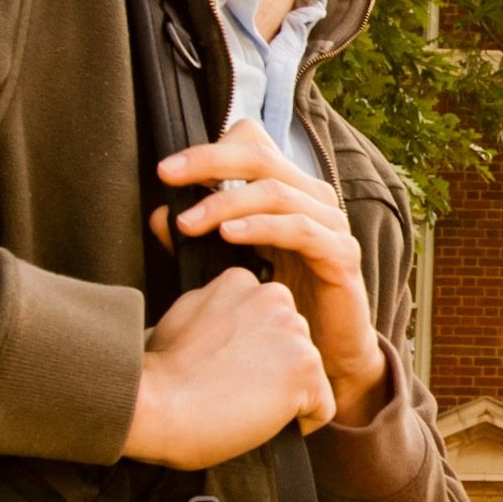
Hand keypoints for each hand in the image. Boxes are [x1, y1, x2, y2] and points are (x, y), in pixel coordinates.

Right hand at [123, 268, 331, 468]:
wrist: (151, 403)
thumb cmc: (157, 375)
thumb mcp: (179, 320)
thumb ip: (210, 311)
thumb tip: (213, 322)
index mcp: (241, 282)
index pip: (269, 321)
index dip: (250, 353)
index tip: (219, 369)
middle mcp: (273, 296)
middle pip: (293, 346)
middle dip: (272, 372)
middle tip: (228, 389)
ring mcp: (293, 330)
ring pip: (308, 376)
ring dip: (284, 397)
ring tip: (239, 402)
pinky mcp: (305, 367)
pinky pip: (321, 408)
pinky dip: (300, 423)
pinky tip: (261, 420)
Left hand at [159, 122, 384, 419]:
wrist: (327, 356)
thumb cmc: (281, 305)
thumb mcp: (233, 264)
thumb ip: (202, 237)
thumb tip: (160, 215)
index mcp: (289, 191)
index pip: (253, 145)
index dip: (210, 149)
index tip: (167, 169)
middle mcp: (313, 198)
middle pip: (261, 158)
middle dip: (209, 162)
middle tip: (168, 175)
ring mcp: (331, 225)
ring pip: (276, 192)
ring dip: (227, 202)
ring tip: (189, 222)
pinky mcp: (341, 256)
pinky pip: (300, 230)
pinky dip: (261, 227)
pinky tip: (229, 235)